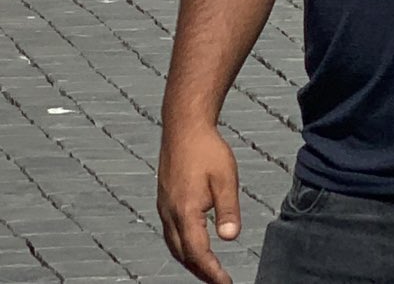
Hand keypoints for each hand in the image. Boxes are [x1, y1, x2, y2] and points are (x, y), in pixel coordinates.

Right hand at [157, 122, 241, 283]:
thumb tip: (230, 238)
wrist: (183, 125)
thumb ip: (228, 210)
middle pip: (182, 254)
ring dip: (189, 261)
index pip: (197, 253)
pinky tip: (193, 244)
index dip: (212, 272)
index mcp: (185, 210)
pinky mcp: (163, 198)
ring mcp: (164, 205)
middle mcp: (170, 211)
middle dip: (200, 271)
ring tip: (207, 269)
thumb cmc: (206, 148)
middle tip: (219, 281)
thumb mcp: (225, 179)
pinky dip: (182, 246)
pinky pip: (170, 232)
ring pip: (173, 244)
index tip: (226, 283)